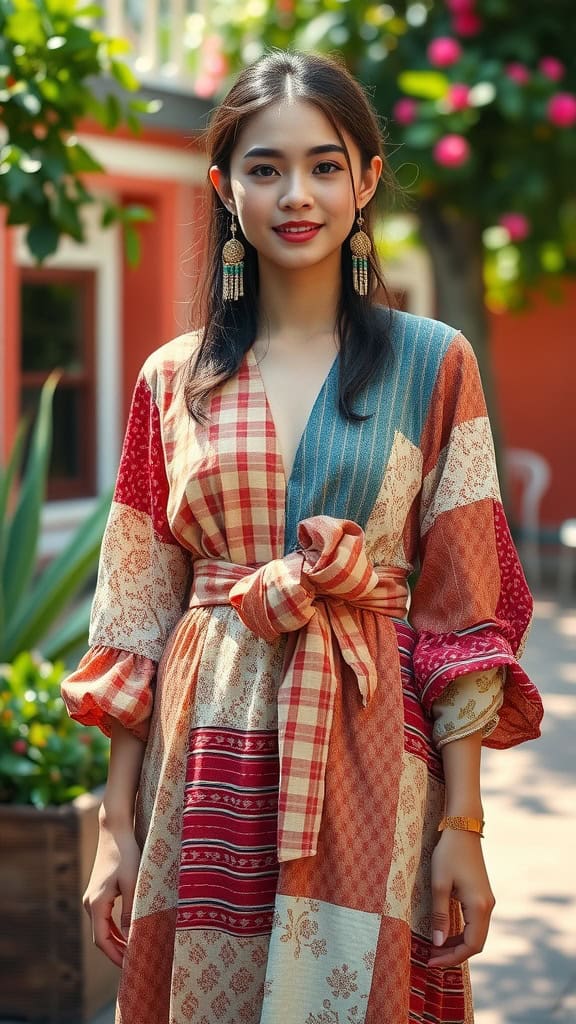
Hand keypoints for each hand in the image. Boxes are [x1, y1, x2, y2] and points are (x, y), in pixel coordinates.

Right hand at [83, 822, 140, 966]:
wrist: (114, 830)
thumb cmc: (126, 854)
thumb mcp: (133, 883)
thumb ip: (131, 911)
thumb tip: (132, 938)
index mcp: (96, 903)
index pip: (102, 940)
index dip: (116, 956)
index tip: (130, 966)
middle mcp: (89, 903)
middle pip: (101, 937)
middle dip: (117, 952)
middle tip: (135, 963)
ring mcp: (91, 897)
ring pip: (102, 928)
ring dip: (117, 941)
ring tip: (134, 951)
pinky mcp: (98, 892)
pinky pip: (104, 918)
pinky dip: (114, 929)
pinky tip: (128, 933)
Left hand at [428, 829, 494, 967]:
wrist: (463, 828)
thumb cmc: (449, 853)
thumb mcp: (439, 884)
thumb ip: (439, 915)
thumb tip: (438, 943)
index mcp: (479, 906)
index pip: (471, 945)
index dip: (451, 957)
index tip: (431, 961)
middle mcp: (488, 906)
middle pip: (475, 943)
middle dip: (453, 953)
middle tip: (430, 957)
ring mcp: (487, 901)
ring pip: (475, 934)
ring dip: (456, 944)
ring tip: (434, 947)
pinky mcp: (482, 896)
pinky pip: (474, 923)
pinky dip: (460, 932)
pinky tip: (444, 932)